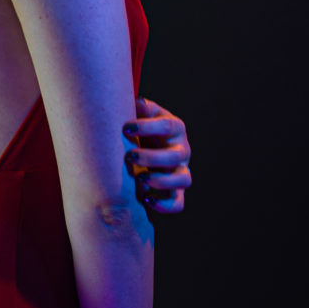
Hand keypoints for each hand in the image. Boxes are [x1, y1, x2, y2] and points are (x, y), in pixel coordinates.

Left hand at [123, 96, 191, 213]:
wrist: (146, 147)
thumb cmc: (141, 128)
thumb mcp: (142, 114)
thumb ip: (140, 107)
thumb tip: (137, 102)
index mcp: (175, 128)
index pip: (168, 126)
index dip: (147, 127)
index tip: (125, 128)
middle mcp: (182, 150)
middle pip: (175, 156)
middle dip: (151, 157)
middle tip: (129, 156)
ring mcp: (181, 171)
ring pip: (183, 180)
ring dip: (162, 182)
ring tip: (140, 180)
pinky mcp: (175, 191)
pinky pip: (177, 203)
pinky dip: (163, 205)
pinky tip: (145, 198)